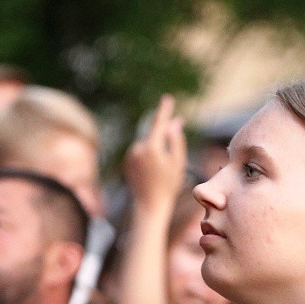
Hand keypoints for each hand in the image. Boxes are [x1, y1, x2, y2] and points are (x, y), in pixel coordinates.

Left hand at [125, 95, 186, 210]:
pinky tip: (152, 172)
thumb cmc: (168, 185)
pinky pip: (141, 152)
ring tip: (162, 170)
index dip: (164, 111)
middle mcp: (138, 148)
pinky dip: (149, 156)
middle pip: (154, 135)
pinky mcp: (127, 161)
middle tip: (176, 136)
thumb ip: (176, 141)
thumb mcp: (177, 163)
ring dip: (156, 149)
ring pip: (148, 144)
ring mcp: (131, 154)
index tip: (167, 99)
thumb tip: (173, 123)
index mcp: (151, 147)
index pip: (159, 123)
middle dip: (164, 134)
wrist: (149, 204)